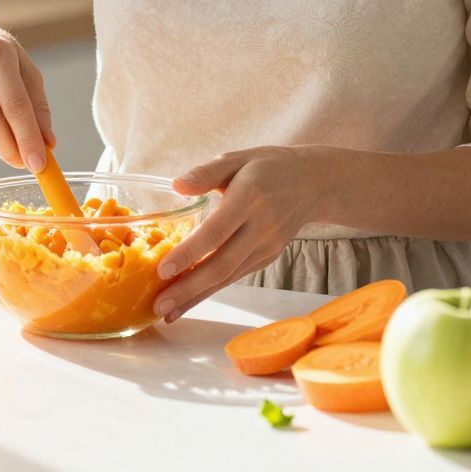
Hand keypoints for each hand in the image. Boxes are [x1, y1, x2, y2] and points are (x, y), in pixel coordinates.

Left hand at [153, 146, 340, 322]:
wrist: (312, 184)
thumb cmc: (267, 167)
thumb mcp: (237, 158)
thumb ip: (206, 173)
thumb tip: (176, 185)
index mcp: (249, 198)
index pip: (217, 231)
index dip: (190, 253)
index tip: (163, 270)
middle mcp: (260, 227)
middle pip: (222, 264)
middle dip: (188, 288)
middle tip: (158, 305)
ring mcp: (266, 247)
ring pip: (227, 277)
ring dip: (196, 297)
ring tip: (165, 313)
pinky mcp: (266, 258)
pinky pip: (234, 277)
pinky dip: (209, 292)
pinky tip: (186, 302)